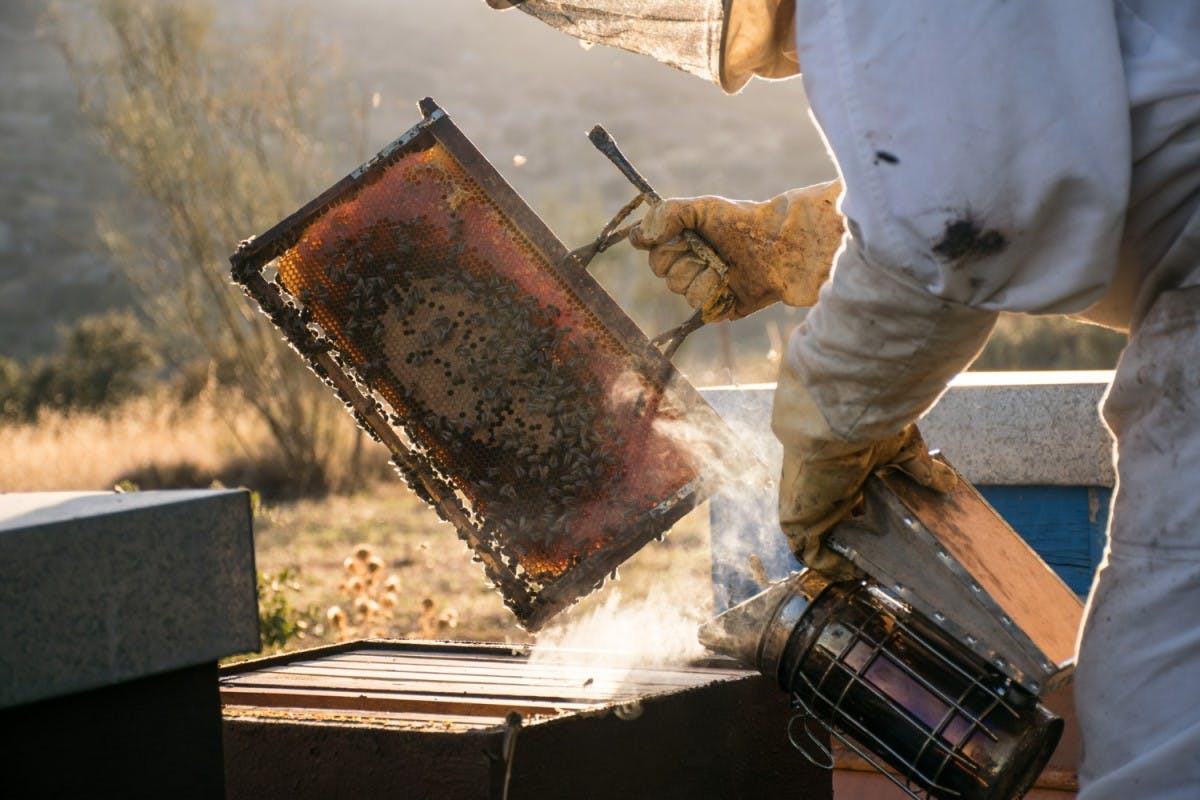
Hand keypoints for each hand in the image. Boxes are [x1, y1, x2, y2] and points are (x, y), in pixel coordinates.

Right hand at [629, 180, 843, 318]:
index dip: (663, 248)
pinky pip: (701, 308)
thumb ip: (665, 214)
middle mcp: (692, 267)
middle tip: (709, 249)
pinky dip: (714, 292)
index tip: (681, 237)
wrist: (778, 245)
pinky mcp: (721, 309)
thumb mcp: (701, 208)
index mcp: (684, 244)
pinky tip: (731, 281)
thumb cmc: (741, 221)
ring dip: (702, 275)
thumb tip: (638, 238)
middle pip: (664, 275)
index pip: (653, 255)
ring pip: (682, 291)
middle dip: (685, 260)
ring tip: (725, 264)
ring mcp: (706, 289)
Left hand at [772, 366, 955, 579]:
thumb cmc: (865, 428)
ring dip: (847, 558)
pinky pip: (811, 553)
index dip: (873, 521)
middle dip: (863, 544)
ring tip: (877, 573)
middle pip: (843, 525)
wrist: (835, 424)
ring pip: (826, 542)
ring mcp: (810, 507)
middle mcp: (825, 492)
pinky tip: (856, 574)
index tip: (896, 539)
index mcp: (845, 473)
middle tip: (891, 562)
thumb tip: (950, 482)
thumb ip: (922, 469)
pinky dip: (831, 566)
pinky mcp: (798, 521)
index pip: (856, 502)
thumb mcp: (902, 449)